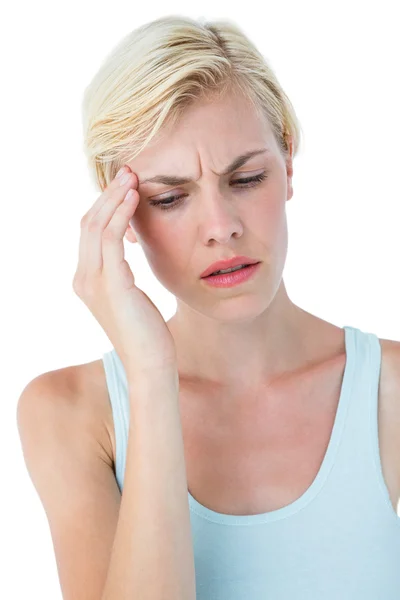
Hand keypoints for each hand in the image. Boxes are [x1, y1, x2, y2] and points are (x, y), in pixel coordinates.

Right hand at [73, 165, 177, 379]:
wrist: (150, 362)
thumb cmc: (147, 331)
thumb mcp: (130, 295)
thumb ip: (122, 273)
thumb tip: (130, 248)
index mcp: (86, 280)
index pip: (89, 232)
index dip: (104, 205)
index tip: (125, 186)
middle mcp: (83, 279)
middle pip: (88, 223)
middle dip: (108, 195)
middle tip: (128, 172)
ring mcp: (93, 282)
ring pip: (97, 225)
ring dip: (115, 198)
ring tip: (132, 178)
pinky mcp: (111, 284)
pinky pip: (111, 238)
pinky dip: (122, 214)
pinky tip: (136, 200)